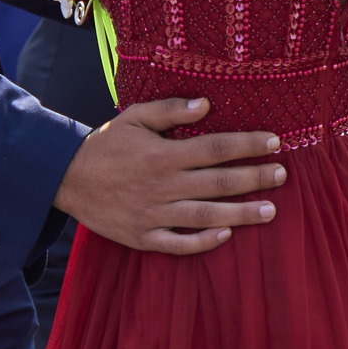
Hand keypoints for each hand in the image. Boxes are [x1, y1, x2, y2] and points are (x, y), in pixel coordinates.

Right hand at [54, 98, 285, 255]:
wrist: (65, 178)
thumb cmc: (105, 146)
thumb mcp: (134, 118)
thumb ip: (170, 111)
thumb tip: (206, 104)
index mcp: (163, 155)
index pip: (216, 148)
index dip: (248, 145)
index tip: (274, 142)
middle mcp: (163, 186)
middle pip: (219, 183)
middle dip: (255, 178)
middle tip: (282, 175)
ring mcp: (154, 215)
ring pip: (207, 215)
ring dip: (242, 214)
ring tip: (271, 211)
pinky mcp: (143, 237)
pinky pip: (179, 244)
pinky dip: (204, 241)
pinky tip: (227, 235)